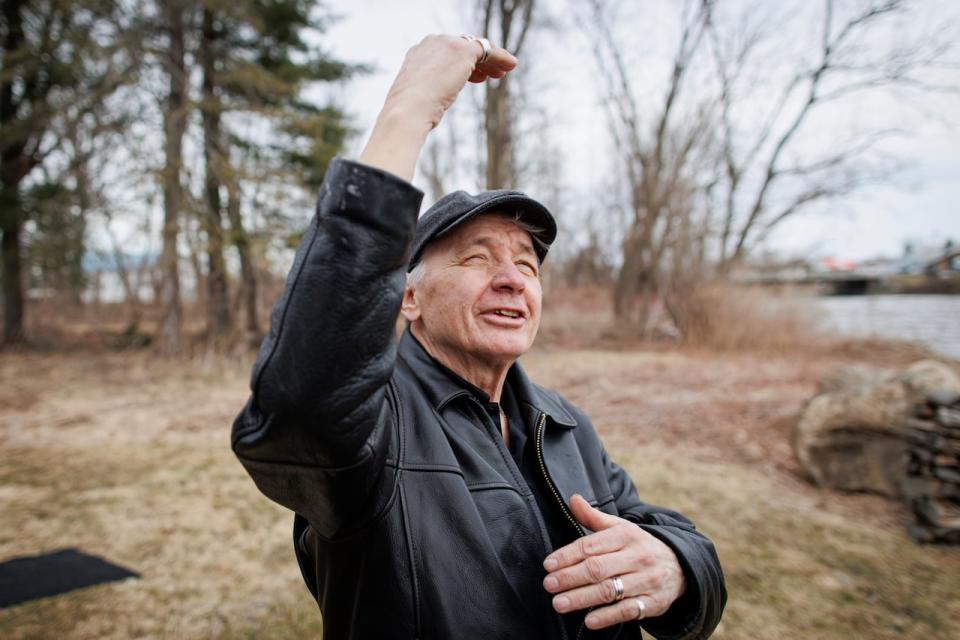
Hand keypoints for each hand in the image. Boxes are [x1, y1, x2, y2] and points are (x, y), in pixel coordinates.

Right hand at [359, 34, 517, 179]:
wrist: (407, 112)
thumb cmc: (408, 116)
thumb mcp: (415, 100)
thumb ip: (426, 93)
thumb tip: (432, 106)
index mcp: (417, 54)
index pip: (445, 53)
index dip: (461, 65)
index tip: (473, 77)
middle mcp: (431, 43)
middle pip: (461, 47)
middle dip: (477, 61)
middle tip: (490, 75)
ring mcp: (447, 44)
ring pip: (476, 47)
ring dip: (492, 60)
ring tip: (502, 73)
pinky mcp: (462, 51)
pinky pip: (487, 49)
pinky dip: (501, 56)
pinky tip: (511, 65)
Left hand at [542, 495, 685, 630]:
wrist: (680, 566)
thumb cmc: (638, 546)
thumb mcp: (620, 528)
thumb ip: (594, 517)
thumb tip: (573, 499)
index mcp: (627, 535)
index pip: (592, 545)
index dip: (568, 555)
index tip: (549, 564)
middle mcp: (638, 556)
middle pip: (598, 568)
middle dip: (570, 577)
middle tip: (549, 585)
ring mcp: (647, 580)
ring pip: (610, 590)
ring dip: (582, 598)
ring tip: (559, 603)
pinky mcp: (653, 603)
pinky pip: (628, 611)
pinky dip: (608, 616)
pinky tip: (589, 620)